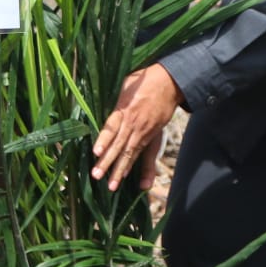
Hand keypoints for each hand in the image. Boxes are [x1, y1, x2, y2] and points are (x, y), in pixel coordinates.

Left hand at [91, 64, 180, 191]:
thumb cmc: (144, 81)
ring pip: (130, 153)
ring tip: (111, 186)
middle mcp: (133, 123)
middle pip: (118, 145)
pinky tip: (129, 178)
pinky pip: (142, 153)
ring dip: (119, 170)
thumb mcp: (126, 85)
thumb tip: (99, 106)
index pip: (111, 127)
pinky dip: (136, 166)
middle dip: (107, 162)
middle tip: (96, 175)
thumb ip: (114, 101)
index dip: (103, 140)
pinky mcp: (152, 135)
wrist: (170, 83)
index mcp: (124, 109)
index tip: (96, 152)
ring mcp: (143, 131)